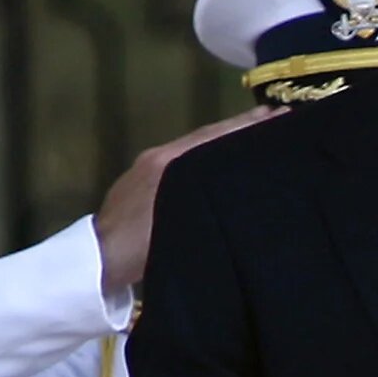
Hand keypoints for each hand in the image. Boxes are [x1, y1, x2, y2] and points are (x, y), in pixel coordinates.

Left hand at [96, 105, 280, 293]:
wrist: (99, 261)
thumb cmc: (142, 249)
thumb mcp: (183, 226)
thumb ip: (206, 197)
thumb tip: (240, 177)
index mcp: (167, 162)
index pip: (213, 137)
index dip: (246, 126)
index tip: (278, 115)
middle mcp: (159, 157)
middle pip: (206, 138)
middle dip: (240, 128)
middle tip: (275, 118)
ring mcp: (148, 168)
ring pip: (195, 148)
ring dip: (225, 141)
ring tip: (256, 137)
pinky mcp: (142, 181)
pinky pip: (183, 161)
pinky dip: (207, 156)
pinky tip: (220, 163)